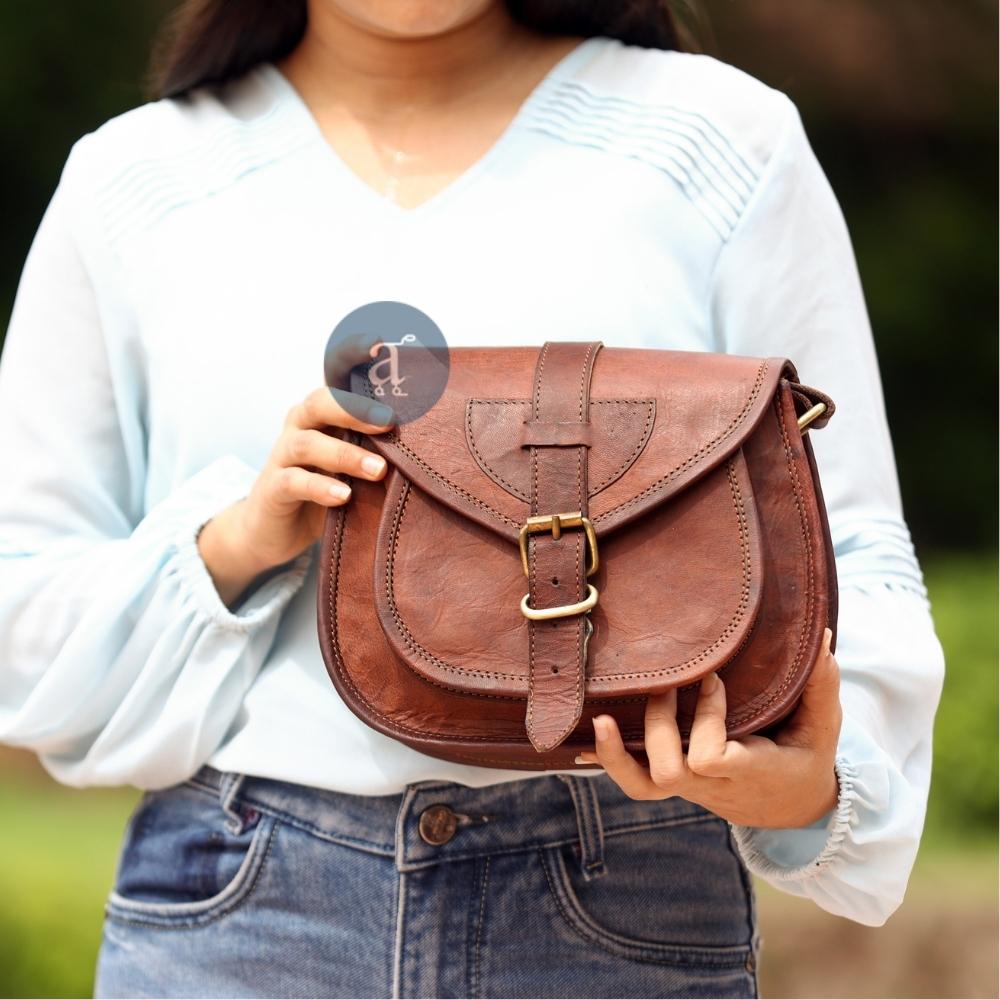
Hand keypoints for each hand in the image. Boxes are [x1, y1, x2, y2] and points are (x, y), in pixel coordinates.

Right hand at [198, 336, 395, 606]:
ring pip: (308, 443)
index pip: (337, 376)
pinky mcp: (273, 489)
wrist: (274, 532)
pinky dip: (320, 487)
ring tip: (378, 470)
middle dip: (355, 409)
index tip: (382, 343)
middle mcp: (301, 425)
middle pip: (320, 402)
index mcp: (325, 413)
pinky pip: (294, 482)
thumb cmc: (327, 490)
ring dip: (345, 454)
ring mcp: (283, 456)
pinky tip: (344, 495)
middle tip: (390, 421)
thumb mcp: (357, 464)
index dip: (353, 355)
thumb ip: (383, 448)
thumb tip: (435, 439)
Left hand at [575, 628, 841, 828]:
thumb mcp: (823, 729)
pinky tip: (583, 741)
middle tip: (668, 682)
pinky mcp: (674, 780)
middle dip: (661, 725)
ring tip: (601, 714)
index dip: (705, 721)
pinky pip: (635, 781)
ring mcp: (689, 786)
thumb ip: (822, 687)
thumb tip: (825, 639)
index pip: (710, 757)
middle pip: (670, 769)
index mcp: (749, 771)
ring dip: (617, 752)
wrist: (791, 808)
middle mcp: (712, 784)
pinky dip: (608, 761)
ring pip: (643, 784)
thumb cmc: (805, 758)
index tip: (713, 681)